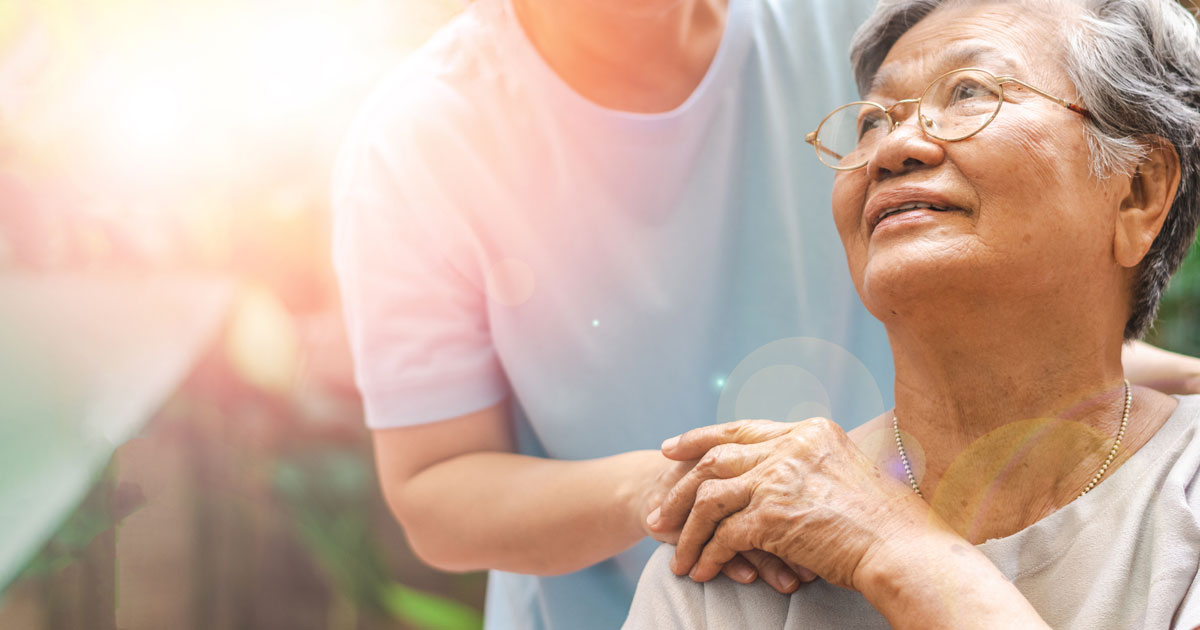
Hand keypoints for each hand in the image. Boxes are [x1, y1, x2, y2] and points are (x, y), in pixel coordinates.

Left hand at [649, 417, 931, 590]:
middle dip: (679, 484)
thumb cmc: (894, 524)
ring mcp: (780, 479)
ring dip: (686, 528)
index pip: (742, 430)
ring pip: (710, 498)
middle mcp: (791, 447)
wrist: (907, 551)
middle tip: (658, 507)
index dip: (701, 439)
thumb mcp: (852, 474)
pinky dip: (707, 555)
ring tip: (673, 551)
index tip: (673, 449)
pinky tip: (700, 571)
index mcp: (810, 431)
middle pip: (715, 458)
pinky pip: (723, 536)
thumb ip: (816, 466)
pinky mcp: (773, 516)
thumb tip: (792, 477)